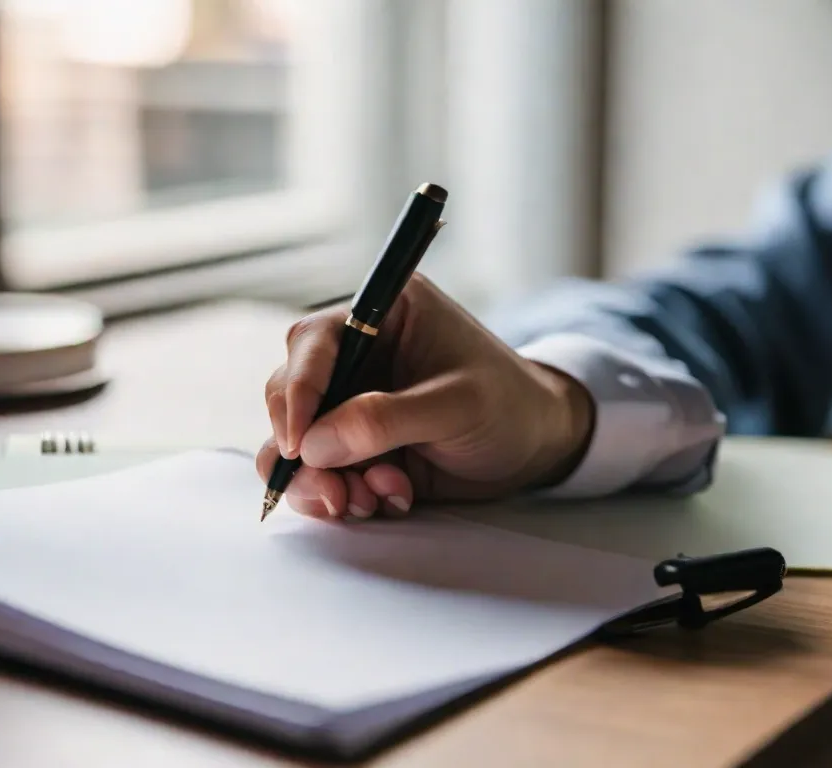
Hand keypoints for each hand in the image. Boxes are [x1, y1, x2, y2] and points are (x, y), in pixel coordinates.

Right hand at [257, 274, 594, 519]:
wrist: (538, 446)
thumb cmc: (509, 407)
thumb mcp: (455, 407)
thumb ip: (383, 420)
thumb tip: (313, 444)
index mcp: (382, 316)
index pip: (312, 341)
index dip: (297, 391)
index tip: (298, 444)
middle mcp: (358, 356)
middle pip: (293, 396)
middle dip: (304, 450)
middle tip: (333, 491)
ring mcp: (353, 403)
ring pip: (300, 444)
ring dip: (322, 482)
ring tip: (366, 502)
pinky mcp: (357, 445)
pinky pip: (324, 473)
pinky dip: (344, 495)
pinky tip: (389, 499)